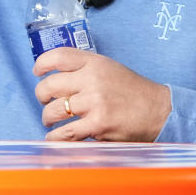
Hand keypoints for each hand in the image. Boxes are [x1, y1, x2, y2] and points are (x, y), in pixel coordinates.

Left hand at [33, 47, 170, 141]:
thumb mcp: (109, 69)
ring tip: (51, 121)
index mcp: (94, 63)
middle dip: (41, 96)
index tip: (37, 72)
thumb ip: (85, 68)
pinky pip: (65, 133)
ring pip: (54, 111)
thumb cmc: (133, 91)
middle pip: (50, 85)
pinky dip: (55, 138)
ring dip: (47, 118)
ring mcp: (94, 103)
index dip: (41, 64)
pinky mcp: (98, 125)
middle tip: (45, 101)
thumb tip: (56, 75)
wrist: (159, 111)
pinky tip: (55, 138)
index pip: (58, 56)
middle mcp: (92, 80)